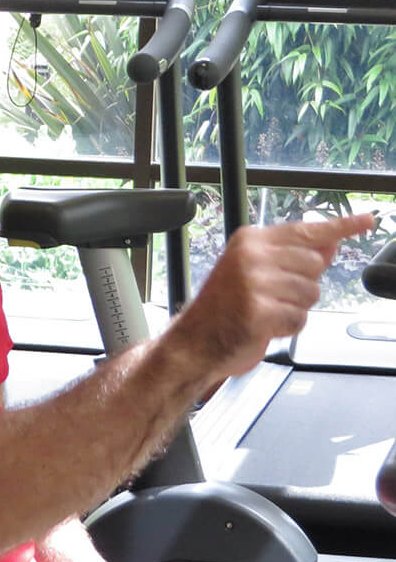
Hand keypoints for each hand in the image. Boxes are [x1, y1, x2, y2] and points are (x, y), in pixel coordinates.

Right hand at [168, 212, 374, 381]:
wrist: (194, 341)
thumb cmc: (223, 308)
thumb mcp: (256, 273)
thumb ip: (293, 256)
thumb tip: (329, 242)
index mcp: (250, 240)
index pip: (306, 230)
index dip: (342, 225)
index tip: (366, 220)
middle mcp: (252, 255)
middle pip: (314, 265)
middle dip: (302, 286)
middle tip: (271, 296)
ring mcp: (254, 282)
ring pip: (311, 294)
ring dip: (293, 309)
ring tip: (264, 311)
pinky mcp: (260, 310)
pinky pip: (299, 318)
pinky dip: (286, 328)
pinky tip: (263, 326)